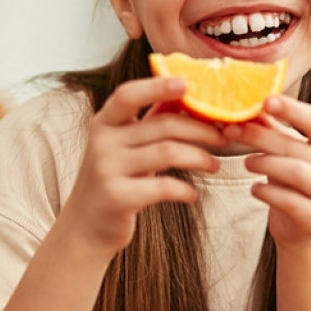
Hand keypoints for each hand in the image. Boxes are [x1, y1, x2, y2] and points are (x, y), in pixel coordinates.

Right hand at [58, 76, 226, 254]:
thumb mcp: (125, 146)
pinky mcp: (117, 197)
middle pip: (163, 125)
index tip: (187, 83)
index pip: (128, 95)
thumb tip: (187, 96)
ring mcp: (107, 169)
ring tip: (214, 165)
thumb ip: (149, 123)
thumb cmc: (114, 181)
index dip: (158, 87)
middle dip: (201, 130)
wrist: (85, 227)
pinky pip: (163, 186)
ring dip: (200, 158)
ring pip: (168, 153)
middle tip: (224, 138)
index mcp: (104, 123)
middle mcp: (102, 142)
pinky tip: (192, 194)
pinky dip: (185, 189)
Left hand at [222, 95, 310, 245]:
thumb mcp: (287, 150)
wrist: (303, 226)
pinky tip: (254, 189)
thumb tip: (249, 105)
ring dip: (265, 163)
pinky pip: (289, 201)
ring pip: (297, 172)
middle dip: (263, 137)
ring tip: (247, 162)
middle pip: (299, 146)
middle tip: (235, 131)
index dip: (292, 110)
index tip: (266, 101)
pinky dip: (267, 192)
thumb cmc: (294, 181)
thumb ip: (273, 127)